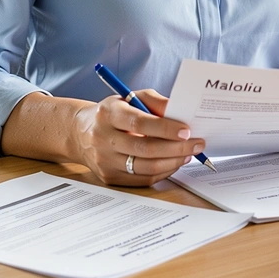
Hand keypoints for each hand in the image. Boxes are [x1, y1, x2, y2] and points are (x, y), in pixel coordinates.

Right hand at [73, 89, 206, 186]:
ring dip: (172, 162)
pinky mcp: (108, 177)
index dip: (165, 128)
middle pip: (144, 148)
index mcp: (108, 114)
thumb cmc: (114, 112)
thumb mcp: (131, 98)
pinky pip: (141, 179)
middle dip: (176, 147)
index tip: (187, 130)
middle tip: (197, 143)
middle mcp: (102, 138)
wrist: (81, 132)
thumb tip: (181, 112)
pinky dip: (162, 172)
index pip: (139, 123)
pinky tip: (174, 162)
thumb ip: (156, 102)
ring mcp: (104, 161)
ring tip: (188, 153)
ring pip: (145, 167)